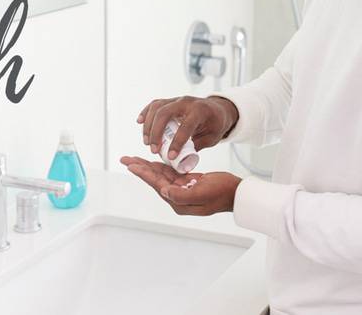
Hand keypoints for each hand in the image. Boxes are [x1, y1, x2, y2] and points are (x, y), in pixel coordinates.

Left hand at [119, 156, 241, 215]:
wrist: (236, 193)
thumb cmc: (222, 193)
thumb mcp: (203, 194)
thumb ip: (182, 195)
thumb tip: (163, 192)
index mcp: (178, 202)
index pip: (157, 185)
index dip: (144, 173)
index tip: (131, 165)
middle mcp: (177, 197)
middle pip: (154, 180)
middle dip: (140, 168)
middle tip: (125, 159)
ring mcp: (181, 190)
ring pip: (160, 176)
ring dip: (147, 166)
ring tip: (133, 159)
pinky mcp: (187, 183)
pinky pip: (170, 173)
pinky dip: (160, 166)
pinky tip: (152, 160)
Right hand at [136, 95, 238, 160]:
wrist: (218, 109)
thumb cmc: (215, 125)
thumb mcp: (211, 138)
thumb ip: (195, 146)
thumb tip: (178, 159)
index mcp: (200, 111)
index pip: (186, 126)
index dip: (177, 142)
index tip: (170, 156)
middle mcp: (186, 102)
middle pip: (165, 113)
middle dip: (156, 132)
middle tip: (154, 150)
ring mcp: (177, 100)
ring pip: (157, 107)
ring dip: (148, 125)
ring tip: (147, 142)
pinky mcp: (170, 101)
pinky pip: (155, 104)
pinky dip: (146, 113)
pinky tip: (140, 122)